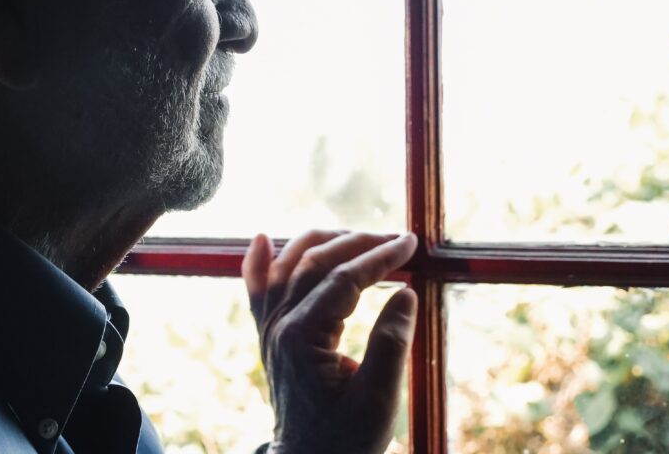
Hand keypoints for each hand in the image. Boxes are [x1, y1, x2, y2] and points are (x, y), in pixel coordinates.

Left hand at [242, 230, 418, 453]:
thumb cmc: (346, 441)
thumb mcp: (378, 401)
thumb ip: (391, 344)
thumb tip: (406, 292)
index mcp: (302, 338)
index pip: (343, 280)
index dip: (379, 257)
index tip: (411, 243)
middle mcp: (279, 326)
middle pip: (314, 263)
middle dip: (358, 243)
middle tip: (397, 238)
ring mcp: (270, 329)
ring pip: (288, 265)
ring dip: (324, 242)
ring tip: (360, 235)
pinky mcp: (269, 335)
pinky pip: (257, 289)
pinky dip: (259, 261)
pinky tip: (263, 238)